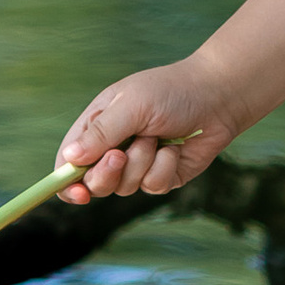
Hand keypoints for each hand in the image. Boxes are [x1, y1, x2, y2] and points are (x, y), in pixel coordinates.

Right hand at [56, 59, 243, 202]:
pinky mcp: (161, 176)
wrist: (217, 96)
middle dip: (107, 173)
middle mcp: (113, 147)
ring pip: (124, 187)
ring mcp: (137, 165)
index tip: (78, 193)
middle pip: (93, 182)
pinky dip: (164, 167)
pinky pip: (152, 186)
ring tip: (157, 137)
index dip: (66, 181)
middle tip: (122, 155)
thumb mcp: (132, 105)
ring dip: (142, 162)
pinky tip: (174, 148)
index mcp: (97, 126)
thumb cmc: (170, 91)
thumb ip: (101, 132)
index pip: (69, 160)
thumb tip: (71, 157)